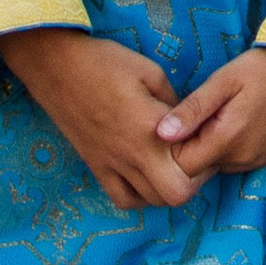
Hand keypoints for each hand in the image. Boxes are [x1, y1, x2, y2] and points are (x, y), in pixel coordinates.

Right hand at [0, 26, 193, 209]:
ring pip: (149, 201)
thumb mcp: (151, 72)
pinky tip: (145, 177)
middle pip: (175, 195)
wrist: (57, 67)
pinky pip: (122, 198)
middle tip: (194, 156)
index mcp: (151, 128)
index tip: (208, 138)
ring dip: (168, 188)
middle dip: (193, 180)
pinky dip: (139, 196)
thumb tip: (188, 123)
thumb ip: (175, 103)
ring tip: (172, 165)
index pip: (190, 164)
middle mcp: (132, 154)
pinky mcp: (96, 167)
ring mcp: (112, 164)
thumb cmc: (106, 63)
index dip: (206, 154)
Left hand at [153, 45, 265, 180]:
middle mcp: (244, 159)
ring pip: (219, 166)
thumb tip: (161, 134)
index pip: (183, 166)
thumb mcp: (223, 81)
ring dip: (212, 147)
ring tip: (220, 114)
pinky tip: (237, 120)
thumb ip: (192, 109)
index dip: (174, 146)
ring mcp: (259, 162)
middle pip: (200, 168)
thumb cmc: (263, 67)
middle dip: (192, 146)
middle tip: (200, 113)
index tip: (178, 121)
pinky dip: (231, 147)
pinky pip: (238, 162)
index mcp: (229, 140)